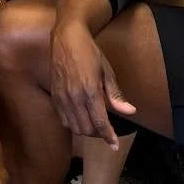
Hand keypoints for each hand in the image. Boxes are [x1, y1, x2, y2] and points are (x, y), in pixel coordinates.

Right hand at [50, 18, 136, 148]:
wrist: (66, 38)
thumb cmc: (90, 52)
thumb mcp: (107, 71)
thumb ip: (116, 95)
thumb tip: (129, 111)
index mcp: (90, 91)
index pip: (100, 122)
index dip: (108, 136)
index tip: (114, 145)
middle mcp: (74, 97)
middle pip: (86, 129)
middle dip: (98, 134)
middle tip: (106, 130)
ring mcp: (62, 97)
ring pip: (74, 127)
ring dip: (85, 130)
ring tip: (94, 125)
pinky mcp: (54, 96)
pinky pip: (63, 119)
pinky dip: (73, 123)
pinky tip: (80, 117)